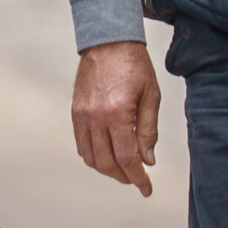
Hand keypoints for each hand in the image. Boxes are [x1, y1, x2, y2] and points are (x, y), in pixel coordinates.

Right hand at [70, 40, 160, 196]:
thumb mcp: (151, 95)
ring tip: (124, 169)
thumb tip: (147, 160)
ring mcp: (82, 115)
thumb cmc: (133, 64)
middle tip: (137, 179)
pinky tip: (108, 155)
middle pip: (107, 163)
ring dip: (108, 169)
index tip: (147, 188)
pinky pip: (81, 145)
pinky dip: (94, 156)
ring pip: (91, 158)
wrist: (108, 40)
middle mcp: (95, 117)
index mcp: (117, 112)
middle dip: (124, 177)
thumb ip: (148, 130)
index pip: (127, 158)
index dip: (138, 178)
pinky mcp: (75, 112)